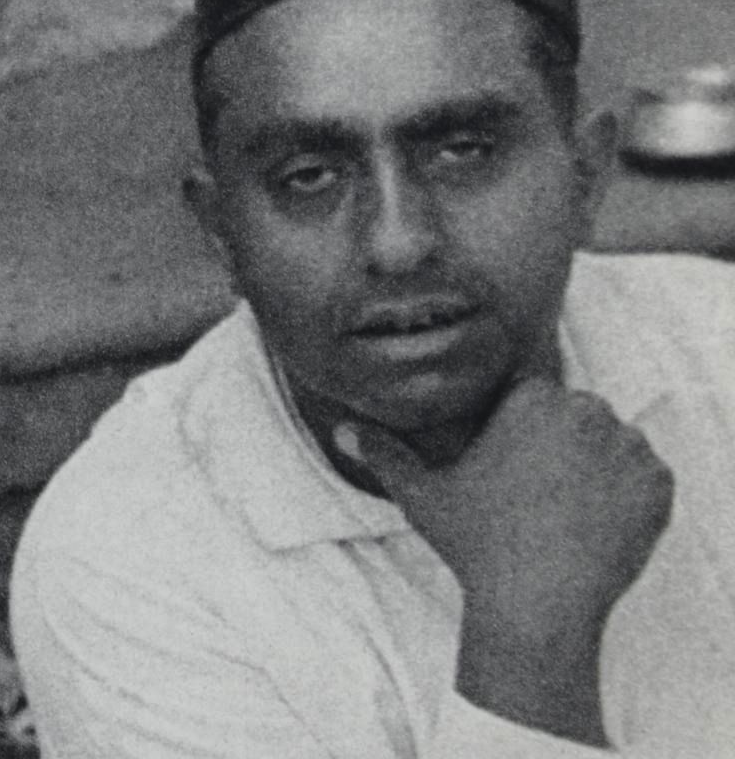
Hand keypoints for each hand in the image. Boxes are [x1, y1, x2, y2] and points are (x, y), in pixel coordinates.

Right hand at [337, 377, 671, 743]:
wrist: (538, 605)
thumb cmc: (478, 544)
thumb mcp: (422, 495)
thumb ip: (384, 454)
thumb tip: (341, 430)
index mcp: (532, 401)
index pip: (535, 392)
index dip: (522, 427)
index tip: (512, 461)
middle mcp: (587, 414)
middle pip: (578, 414)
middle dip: (560, 443)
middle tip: (534, 490)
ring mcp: (628, 450)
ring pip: (614, 443)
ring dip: (597, 465)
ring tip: (565, 508)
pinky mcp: (658, 487)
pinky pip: (648, 477)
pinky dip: (629, 494)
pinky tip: (595, 520)